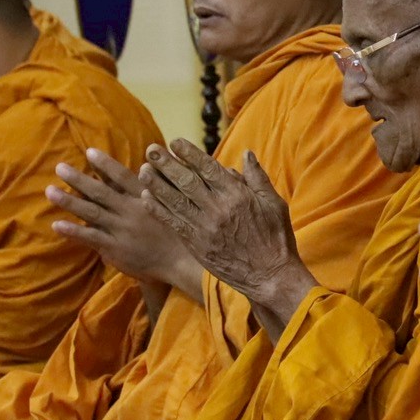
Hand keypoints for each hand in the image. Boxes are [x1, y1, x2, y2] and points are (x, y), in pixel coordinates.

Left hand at [48, 147, 205, 295]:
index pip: (122, 177)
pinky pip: (91, 238)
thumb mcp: (168, 205)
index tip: (89, 152)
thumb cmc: (174, 231)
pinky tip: (56, 224)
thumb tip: (145, 165)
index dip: (105, 164)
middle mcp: (131, 211)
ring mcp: (122, 230)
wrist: (179, 262)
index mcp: (144, 198)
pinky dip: (73, 231)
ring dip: (69, 201)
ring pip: (91, 212)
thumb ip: (152, 187)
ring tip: (50, 191)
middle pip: (101, 192)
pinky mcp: (115, 248)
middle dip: (78, 179)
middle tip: (59, 167)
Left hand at [140, 142, 312, 336]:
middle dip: (167, 164)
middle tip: (151, 149)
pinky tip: (146, 197)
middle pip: (186, 181)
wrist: (270, 277)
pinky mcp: (196, 245)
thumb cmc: (275, 239)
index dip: (189, 153)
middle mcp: (218, 209)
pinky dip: (158, 209)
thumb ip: (257, 178)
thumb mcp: (274, 204)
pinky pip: (173, 223)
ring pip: (175, 201)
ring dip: (157, 184)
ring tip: (143, 169)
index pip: (208, 168)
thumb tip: (246, 154)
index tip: (175, 141)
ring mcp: (204, 228)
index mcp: (237, 195)